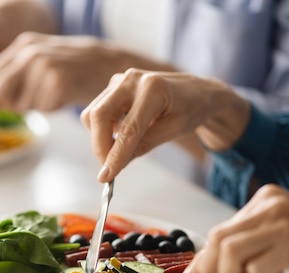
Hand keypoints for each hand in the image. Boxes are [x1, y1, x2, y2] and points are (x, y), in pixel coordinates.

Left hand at [0, 33, 171, 113]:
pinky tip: (65, 95)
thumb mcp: (41, 64)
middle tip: (36, 100)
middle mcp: (29, 51)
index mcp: (23, 45)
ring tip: (55, 94)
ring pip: (19, 102)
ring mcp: (43, 64)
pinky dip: (51, 108)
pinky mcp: (58, 80)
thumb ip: (11, 77)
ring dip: (34, 105)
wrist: (112, 65)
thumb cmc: (74, 69)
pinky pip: (40, 107)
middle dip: (11, 103)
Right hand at [80, 68, 250, 181]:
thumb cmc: (190, 109)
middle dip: (99, 146)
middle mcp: (132, 79)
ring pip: (93, 114)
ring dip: (100, 138)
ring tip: (121, 149)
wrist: (196, 90)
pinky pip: (97, 111)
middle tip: (108, 168)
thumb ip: (142, 146)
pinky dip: (103, 129)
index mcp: (154, 88)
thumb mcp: (173, 131)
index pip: (128, 129)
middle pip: (99, 115)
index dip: (115, 155)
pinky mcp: (114, 85)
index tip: (105, 177)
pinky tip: (122, 133)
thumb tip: (114, 167)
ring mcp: (120, 80)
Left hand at [179, 185, 288, 272]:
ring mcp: (282, 223)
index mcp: (264, 199)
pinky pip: (257, 270)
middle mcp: (270, 206)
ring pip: (230, 253)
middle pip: (218, 239)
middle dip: (208, 269)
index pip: (220, 230)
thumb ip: (246, 243)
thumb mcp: (277, 234)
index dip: (201, 258)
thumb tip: (205, 267)